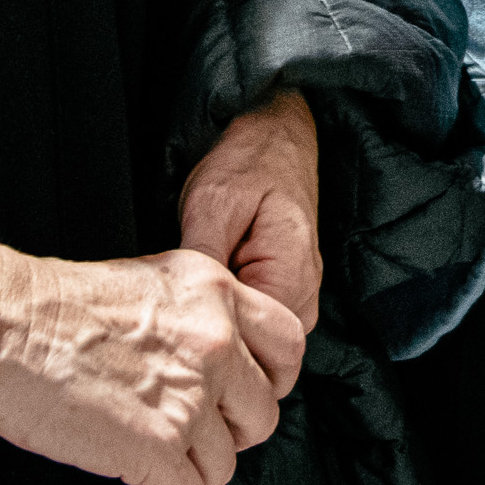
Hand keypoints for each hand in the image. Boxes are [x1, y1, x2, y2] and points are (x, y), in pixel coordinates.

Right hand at [0, 224, 301, 484]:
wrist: (1, 323)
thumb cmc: (53, 305)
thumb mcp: (148, 282)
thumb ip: (193, 316)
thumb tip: (213, 359)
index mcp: (215, 292)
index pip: (289, 344)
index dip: (269, 382)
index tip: (243, 400)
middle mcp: (215, 342)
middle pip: (262, 415)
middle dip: (228, 435)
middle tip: (192, 438)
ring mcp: (190, 397)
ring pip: (225, 464)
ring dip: (193, 473)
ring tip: (158, 465)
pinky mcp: (158, 447)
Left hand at [179, 91, 325, 341]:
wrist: (277, 135)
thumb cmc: (248, 161)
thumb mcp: (213, 203)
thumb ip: (205, 261)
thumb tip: (187, 312)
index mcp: (293, 279)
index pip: (256, 348)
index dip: (213, 340)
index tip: (179, 319)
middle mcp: (305, 298)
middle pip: (257, 349)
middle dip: (216, 334)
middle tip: (180, 302)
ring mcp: (298, 297)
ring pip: (255, 337)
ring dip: (223, 322)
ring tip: (194, 289)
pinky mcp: (285, 291)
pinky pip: (256, 319)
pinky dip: (231, 310)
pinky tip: (209, 287)